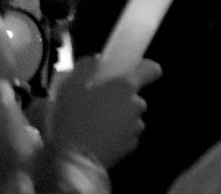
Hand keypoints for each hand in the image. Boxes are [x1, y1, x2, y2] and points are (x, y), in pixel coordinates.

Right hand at [46, 56, 161, 168]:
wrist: (72, 161)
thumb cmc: (71, 119)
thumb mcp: (70, 88)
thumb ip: (86, 68)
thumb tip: (97, 60)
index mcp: (125, 87)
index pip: (151, 69)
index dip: (143, 69)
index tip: (130, 72)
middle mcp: (136, 105)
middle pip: (134, 97)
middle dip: (119, 100)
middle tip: (96, 105)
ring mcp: (135, 128)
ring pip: (129, 118)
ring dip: (117, 119)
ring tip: (93, 126)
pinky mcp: (130, 148)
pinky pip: (125, 136)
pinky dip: (115, 137)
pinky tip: (97, 140)